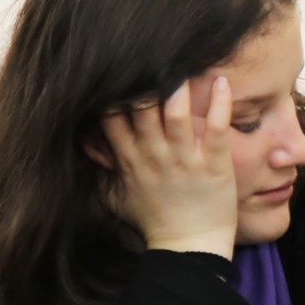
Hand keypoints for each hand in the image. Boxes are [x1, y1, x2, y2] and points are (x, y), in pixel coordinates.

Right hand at [100, 78, 238, 257]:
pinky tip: (222, 82)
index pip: (112, 118)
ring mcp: (186, 161)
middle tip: (149, 55)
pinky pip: (218, 129)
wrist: (188, 249)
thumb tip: (83, 146)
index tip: (116, 67)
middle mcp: (155, 157)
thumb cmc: (154, 222)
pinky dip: (220, 105)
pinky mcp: (215, 165)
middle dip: (144, 83)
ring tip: (182, 63)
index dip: (113, 91)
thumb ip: (102, 169)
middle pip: (142, 112)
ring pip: (178, 117)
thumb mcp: (117, 196)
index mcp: (130, 161)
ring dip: (178, 90)